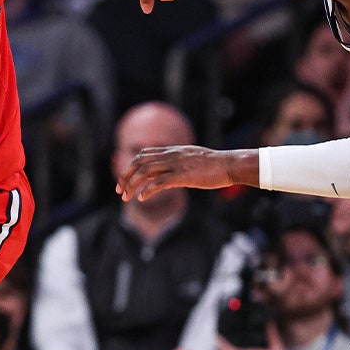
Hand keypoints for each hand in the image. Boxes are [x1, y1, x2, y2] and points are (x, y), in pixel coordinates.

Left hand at [115, 145, 246, 201]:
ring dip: (132, 184)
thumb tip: (165, 180)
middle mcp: (171, 155)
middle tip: (119, 190)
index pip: (143, 154)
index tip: (125, 179)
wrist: (230, 164)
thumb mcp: (191, 161)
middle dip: (125, 175)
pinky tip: (142, 198)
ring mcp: (176, 164)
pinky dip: (147, 190)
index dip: (131, 166)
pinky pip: (159, 182)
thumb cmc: (215, 165)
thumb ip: (176, 166)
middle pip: (138, 161)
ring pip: (145, 171)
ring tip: (126, 197)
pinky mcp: (182, 176)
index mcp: (172, 150)